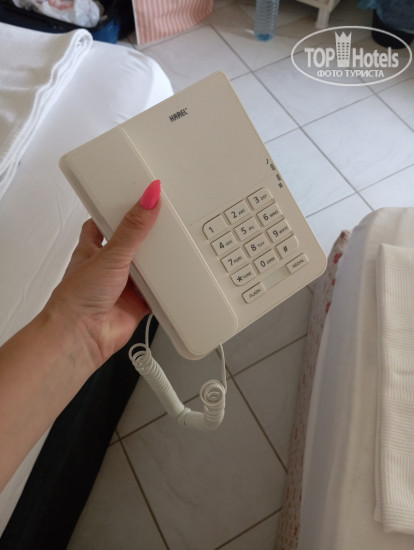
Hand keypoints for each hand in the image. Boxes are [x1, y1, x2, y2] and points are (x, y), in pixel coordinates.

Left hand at [47, 179, 160, 369]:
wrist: (81, 336)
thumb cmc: (77, 298)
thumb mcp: (110, 254)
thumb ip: (133, 228)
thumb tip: (148, 199)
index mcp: (93, 249)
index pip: (105, 224)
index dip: (119, 212)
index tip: (136, 202)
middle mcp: (107, 268)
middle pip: (132, 246)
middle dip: (146, 240)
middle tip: (164, 226)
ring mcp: (122, 287)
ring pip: (146, 270)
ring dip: (157, 265)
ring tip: (174, 249)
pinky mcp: (136, 304)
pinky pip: (156, 294)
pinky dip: (166, 289)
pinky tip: (174, 281)